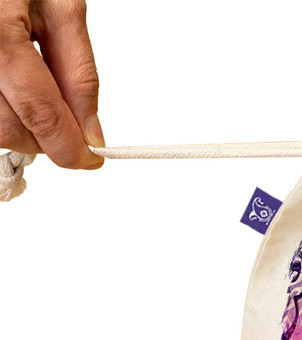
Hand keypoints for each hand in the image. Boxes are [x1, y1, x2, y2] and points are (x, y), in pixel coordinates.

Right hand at [0, 0, 102, 168]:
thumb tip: (91, 131)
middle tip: (67, 128)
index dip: (70, 148)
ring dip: (20, 128)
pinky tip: (13, 90)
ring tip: (36, 98)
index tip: (91, 159)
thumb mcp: (61, 6)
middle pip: (8, 128)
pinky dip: (2, 110)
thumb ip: (79, 73)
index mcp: (0, 33)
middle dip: (45, 140)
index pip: (41, 113)